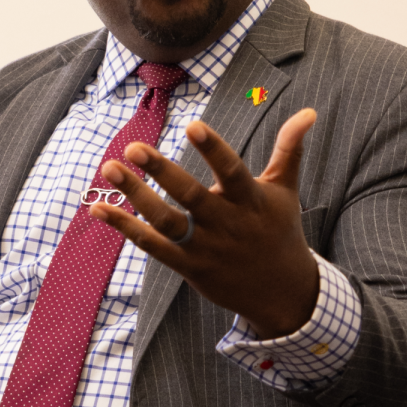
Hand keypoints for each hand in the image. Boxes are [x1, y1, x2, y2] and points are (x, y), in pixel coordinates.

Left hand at [90, 109, 318, 338]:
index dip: (213, 149)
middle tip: (134, 146)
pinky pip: (152, 246)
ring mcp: (205, 247)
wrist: (283, 295)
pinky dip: (124, 228)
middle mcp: (226, 224)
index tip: (192, 125)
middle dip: (162, 171)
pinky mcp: (188, 267)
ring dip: (134, 196)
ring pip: (165, 221)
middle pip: (190, 196)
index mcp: (250, 200)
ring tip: (109, 167)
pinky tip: (97, 208)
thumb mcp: (286, 189)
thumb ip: (290, 148)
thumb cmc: (279, 231)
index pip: (231, 170)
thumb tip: (309, 111)